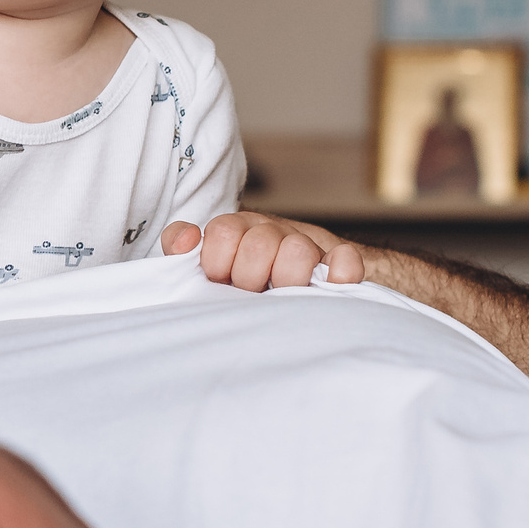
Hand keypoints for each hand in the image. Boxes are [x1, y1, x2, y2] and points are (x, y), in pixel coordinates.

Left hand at [160, 211, 365, 291]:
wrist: (294, 290)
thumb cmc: (241, 282)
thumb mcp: (207, 265)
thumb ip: (183, 249)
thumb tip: (185, 241)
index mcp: (239, 229)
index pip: (223, 232)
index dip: (217, 263)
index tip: (218, 280)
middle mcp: (272, 232)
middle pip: (260, 245)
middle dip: (249, 279)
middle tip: (250, 294)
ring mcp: (308, 246)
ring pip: (299, 252)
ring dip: (288, 281)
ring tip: (281, 297)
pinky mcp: (339, 264)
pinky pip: (345, 261)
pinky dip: (339, 273)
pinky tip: (326, 286)